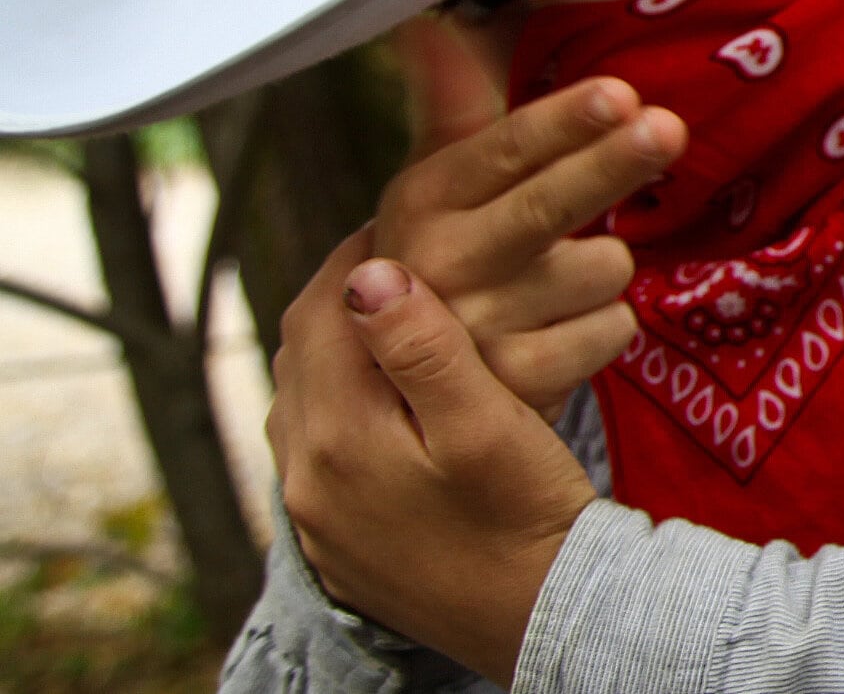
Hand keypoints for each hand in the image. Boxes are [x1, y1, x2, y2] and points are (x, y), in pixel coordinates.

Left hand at [270, 235, 595, 685]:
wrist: (541, 623)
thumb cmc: (524, 521)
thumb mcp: (486, 426)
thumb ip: (424, 348)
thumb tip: (371, 272)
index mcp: (336, 436)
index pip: (322, 315)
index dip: (355, 258)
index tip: (393, 220)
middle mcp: (304, 474)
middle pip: (301, 355)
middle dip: (339, 298)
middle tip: (389, 256)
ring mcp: (314, 513)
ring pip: (305, 399)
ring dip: (337, 348)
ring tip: (391, 315)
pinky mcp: (335, 538)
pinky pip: (320, 445)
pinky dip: (345, 400)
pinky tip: (391, 395)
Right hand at [373, 15, 684, 419]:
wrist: (403, 385)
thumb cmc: (443, 257)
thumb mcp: (436, 186)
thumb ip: (448, 107)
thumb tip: (430, 23)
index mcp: (422, 202)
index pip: (497, 152)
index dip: (560, 123)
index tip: (618, 94)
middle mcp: (439, 265)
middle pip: (543, 208)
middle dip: (607, 166)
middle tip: (666, 129)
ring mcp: (474, 332)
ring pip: (598, 267)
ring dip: (604, 263)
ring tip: (564, 273)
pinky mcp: (514, 387)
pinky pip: (611, 329)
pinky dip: (606, 323)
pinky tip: (570, 324)